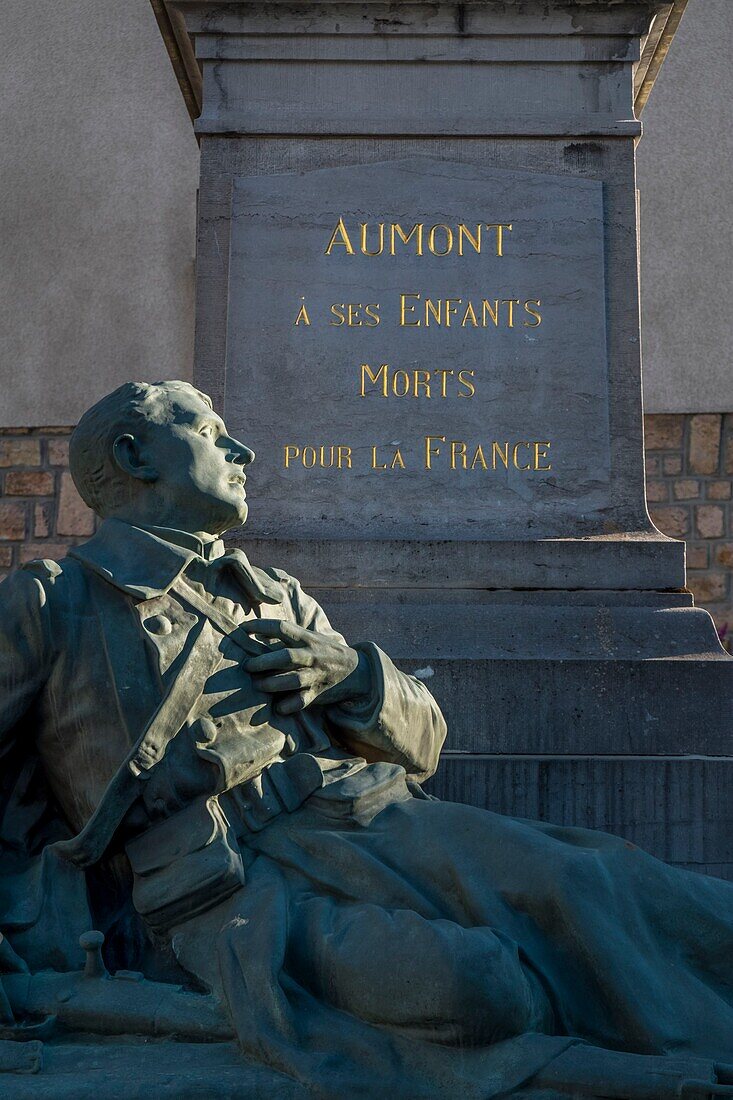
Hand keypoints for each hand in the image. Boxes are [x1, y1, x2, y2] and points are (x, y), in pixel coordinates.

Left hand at [242, 619, 371, 714]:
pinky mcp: (318, 693)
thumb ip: (288, 636)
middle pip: (285, 656)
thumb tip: (256, 632)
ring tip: (257, 685)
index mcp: (307, 638)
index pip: (282, 627)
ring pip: (292, 680)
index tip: (242, 629)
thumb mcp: (311, 638)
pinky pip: (302, 701)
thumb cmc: (326, 651)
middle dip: (263, 662)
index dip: (260, 626)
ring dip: (272, 684)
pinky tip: (278, 707)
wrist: (357, 670)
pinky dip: (288, 705)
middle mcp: (311, 655)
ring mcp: (315, 675)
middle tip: (247, 666)